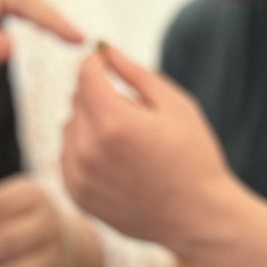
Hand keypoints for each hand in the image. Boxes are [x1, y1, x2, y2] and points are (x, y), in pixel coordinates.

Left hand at [60, 43, 242, 249]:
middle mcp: (89, 149)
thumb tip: (105, 50)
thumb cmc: (194, 158)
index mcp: (115, 121)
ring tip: (126, 143)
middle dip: (99, 97)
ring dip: (90, 126)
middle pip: (76, 100)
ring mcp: (80, 176)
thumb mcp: (177, 106)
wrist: (198, 217)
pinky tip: (117, 164)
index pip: (85, 74)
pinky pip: (68, 158)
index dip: (97, 63)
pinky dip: (85, 154)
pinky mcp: (78, 196)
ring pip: (69, 129)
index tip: (108, 65)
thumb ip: (136, 73)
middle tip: (134, 115)